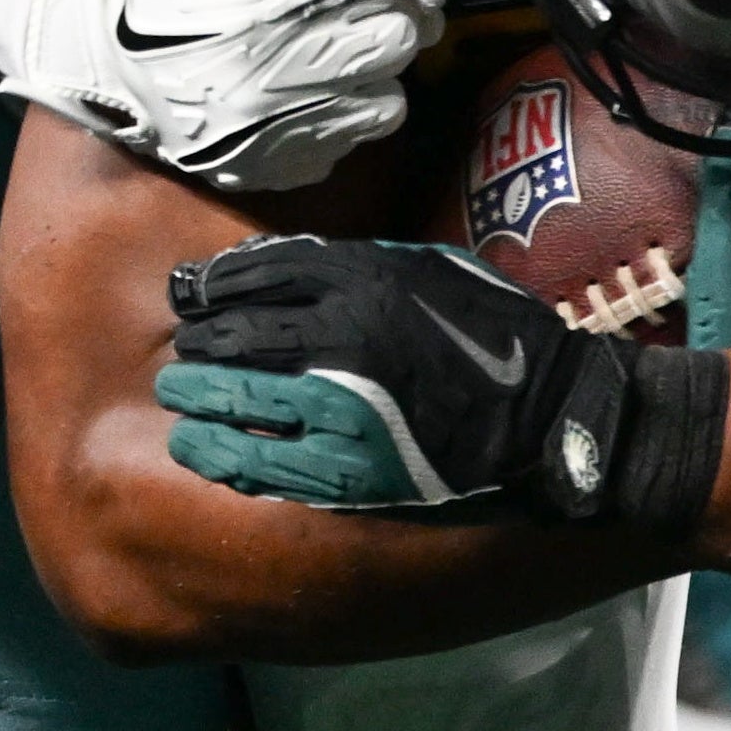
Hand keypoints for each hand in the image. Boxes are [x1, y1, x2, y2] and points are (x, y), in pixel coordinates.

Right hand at [0, 0, 446, 185]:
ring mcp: (268, 134)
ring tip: (352, 39)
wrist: (58, 39)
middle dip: (400, 9)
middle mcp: (272, 81)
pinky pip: (340, 147)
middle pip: (393, 43)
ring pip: (384, 103)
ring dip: (381, 66)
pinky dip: (347, 113)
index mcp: (261, 10)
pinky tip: (321, 86)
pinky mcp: (258, 169)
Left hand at [156, 236, 715, 526]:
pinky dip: (223, 452)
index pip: (258, 273)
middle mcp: (344, 336)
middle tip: (184, 352)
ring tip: (181, 395)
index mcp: (366, 279)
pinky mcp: (350, 469)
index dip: (214, 286)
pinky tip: (201, 447)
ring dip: (199, 395)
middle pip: (237, 333)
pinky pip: (263, 462)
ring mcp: (343, 407)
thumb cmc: (494, 333)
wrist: (550, 414)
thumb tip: (285, 262)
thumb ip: (359, 262)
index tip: (195, 296)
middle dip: (199, 342)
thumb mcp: (431, 268)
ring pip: (238, 398)